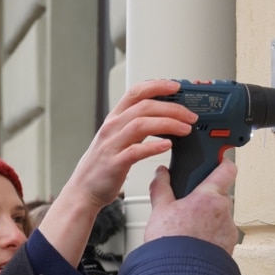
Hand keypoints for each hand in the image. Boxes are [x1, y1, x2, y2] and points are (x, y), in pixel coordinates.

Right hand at [66, 79, 195, 207]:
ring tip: (185, 129)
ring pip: (141, 124)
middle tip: (190, 115)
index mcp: (114, 119)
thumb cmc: (104, 164)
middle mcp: (112, 128)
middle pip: (144, 106)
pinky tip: (167, 145)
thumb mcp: (118, 137)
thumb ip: (137, 125)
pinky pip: (135, 151)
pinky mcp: (114, 163)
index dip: (157, 86)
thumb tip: (164, 116)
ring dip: (167, 123)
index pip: (136, 92)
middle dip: (172, 107)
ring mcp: (112, 145)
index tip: (176, 87)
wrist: (84, 189)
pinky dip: (153, 146)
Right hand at [144, 158, 238, 254]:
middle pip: (220, 196)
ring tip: (189, 230)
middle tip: (189, 207)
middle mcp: (224, 211)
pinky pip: (221, 235)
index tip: (219, 162)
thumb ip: (161, 187)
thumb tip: (160, 173)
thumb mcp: (159, 210)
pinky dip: (211, 236)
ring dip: (209, 219)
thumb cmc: (170, 243)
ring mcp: (229, 230)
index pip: (227, 169)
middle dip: (207, 199)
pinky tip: (195, 242)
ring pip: (221, 217)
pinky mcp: (229, 247)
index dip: (223, 163)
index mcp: (208, 196)